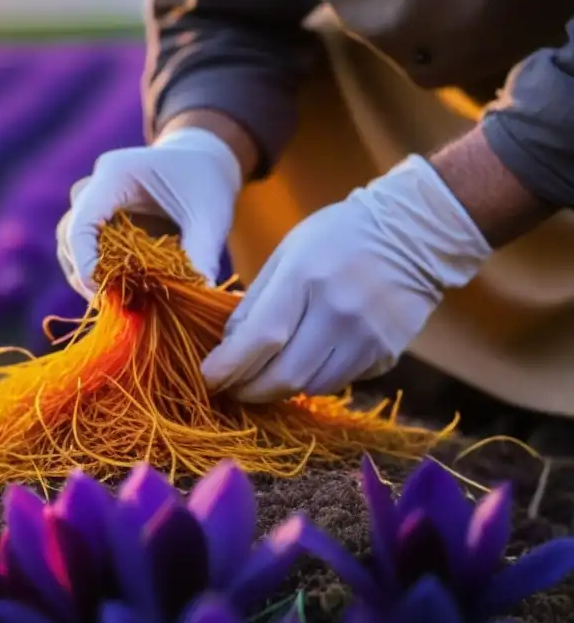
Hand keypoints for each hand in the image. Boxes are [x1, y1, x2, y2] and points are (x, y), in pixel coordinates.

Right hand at [57, 127, 242, 298]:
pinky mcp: (97, 220)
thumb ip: (203, 253)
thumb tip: (199, 294)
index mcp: (115, 175)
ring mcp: (91, 203)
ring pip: (69, 246)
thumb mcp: (211, 215)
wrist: (201, 161)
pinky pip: (84, 250)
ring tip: (116, 302)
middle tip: (114, 305)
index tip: (103, 293)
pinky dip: (97, 272)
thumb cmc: (206, 182)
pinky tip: (120, 292)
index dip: (85, 262)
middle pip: (69, 236)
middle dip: (86, 274)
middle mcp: (93, 186)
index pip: (82, 222)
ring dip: (87, 276)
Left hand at [201, 155, 492, 401]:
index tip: (208, 378)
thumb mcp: (288, 253)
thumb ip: (256, 300)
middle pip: (285, 374)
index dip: (229, 366)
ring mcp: (367, 337)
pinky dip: (314, 381)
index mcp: (305, 277)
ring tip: (264, 378)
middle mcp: (338, 312)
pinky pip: (340, 381)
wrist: (414, 232)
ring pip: (312, 387)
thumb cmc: (338, 236)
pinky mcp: (387, 353)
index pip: (261, 337)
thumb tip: (229, 346)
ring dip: (281, 389)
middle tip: (233, 389)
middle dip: (250, 390)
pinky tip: (305, 364)